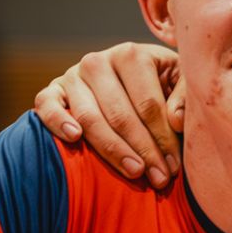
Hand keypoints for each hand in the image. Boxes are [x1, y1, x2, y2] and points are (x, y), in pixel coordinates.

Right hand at [34, 42, 184, 188]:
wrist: (130, 79)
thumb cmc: (162, 85)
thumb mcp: (181, 83)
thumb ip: (185, 97)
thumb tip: (175, 120)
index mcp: (131, 54)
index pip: (148, 104)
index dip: (163, 138)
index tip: (175, 166)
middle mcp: (97, 61)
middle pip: (120, 114)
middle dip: (143, 150)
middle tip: (159, 178)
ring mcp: (72, 75)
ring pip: (89, 117)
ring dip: (112, 149)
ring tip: (134, 172)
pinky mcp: (53, 90)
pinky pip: (46, 105)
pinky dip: (57, 120)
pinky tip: (74, 138)